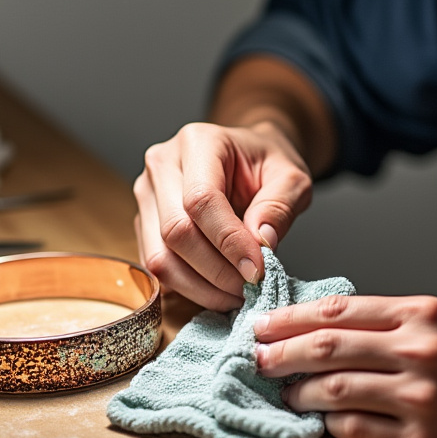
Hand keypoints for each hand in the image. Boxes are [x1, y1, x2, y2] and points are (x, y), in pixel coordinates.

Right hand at [134, 121, 312, 310]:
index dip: (228, 242)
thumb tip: (262, 243)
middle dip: (216, 271)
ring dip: (200, 287)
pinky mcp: (144, 223)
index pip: (201, 200)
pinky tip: (218, 290)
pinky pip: (157, 266)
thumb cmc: (267, 164)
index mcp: (198, 142)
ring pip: (160, 256)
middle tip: (251, 288)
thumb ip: (280, 206)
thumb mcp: (292, 177)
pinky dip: (188, 287)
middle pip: (176, 231)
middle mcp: (162, 164)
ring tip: (236, 295)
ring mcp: (147, 195)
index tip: (257, 269)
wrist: (248, 158)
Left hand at [254, 294, 436, 437]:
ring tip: (284, 392)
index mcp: (425, 317)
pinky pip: (351, 429)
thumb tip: (328, 322)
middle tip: (257, 357)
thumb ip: (397, 324)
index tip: (264, 323)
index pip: (340, 309)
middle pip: (328, 345)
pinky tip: (316, 422)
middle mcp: (421, 352)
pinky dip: (326, 425)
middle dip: (281, 351)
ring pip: (332, 388)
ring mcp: (419, 399)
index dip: (293, 317)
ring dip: (297, 391)